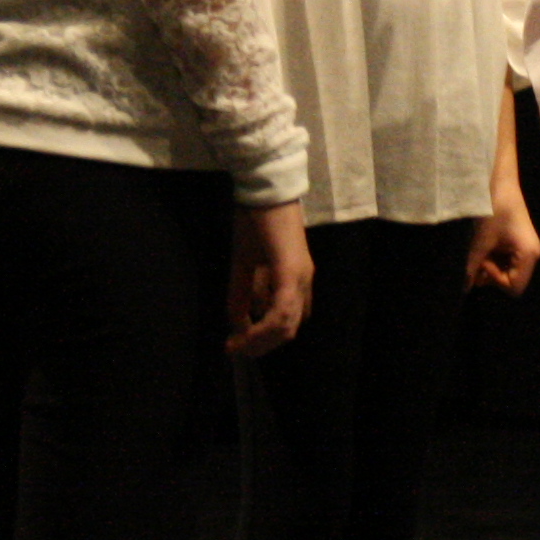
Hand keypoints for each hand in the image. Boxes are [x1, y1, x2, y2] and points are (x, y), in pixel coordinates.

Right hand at [226, 202, 311, 356]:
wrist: (264, 189)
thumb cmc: (255, 220)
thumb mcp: (244, 262)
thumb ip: (242, 292)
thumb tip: (237, 321)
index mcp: (296, 280)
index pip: (288, 320)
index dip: (264, 337)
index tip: (236, 343)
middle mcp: (304, 282)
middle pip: (288, 329)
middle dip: (260, 345)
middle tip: (236, 350)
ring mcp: (301, 277)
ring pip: (286, 325)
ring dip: (260, 340)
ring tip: (237, 345)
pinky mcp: (292, 271)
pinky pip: (282, 310)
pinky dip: (263, 327)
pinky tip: (244, 332)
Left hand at [463, 190, 539, 295]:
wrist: (501, 182)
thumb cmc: (493, 209)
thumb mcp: (481, 240)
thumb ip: (473, 266)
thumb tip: (465, 287)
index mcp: (529, 255)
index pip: (515, 287)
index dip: (496, 280)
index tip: (484, 262)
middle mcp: (532, 255)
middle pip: (512, 281)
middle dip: (492, 274)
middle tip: (479, 257)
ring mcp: (526, 249)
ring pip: (508, 272)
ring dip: (492, 266)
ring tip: (480, 250)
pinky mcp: (519, 244)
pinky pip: (507, 261)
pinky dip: (494, 258)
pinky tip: (485, 246)